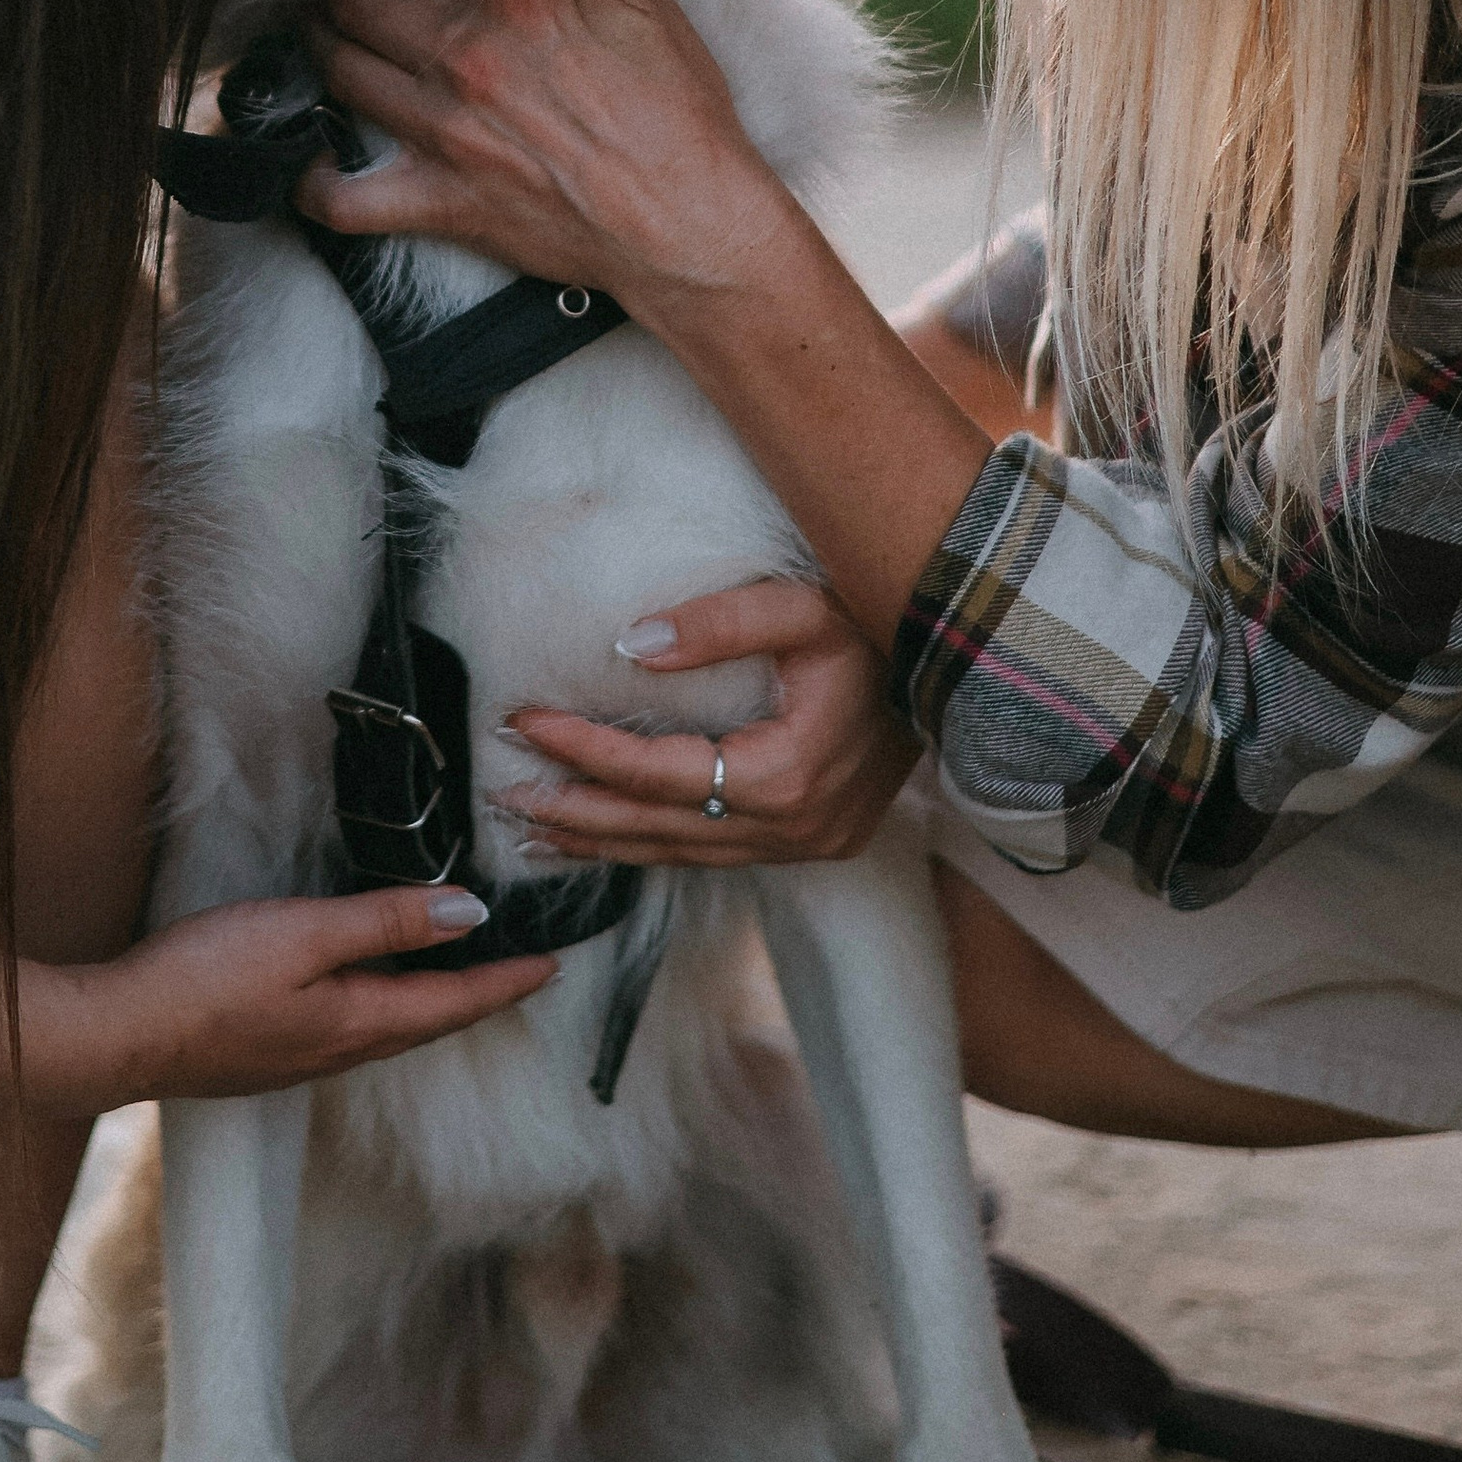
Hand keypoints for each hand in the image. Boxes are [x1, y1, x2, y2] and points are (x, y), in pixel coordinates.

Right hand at [32, 887, 557, 1107]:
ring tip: (458, 977)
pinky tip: (368, 992)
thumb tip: (468, 913)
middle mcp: (340, 1051)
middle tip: (520, 972)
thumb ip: (385, 921)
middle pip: (429, 1023)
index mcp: (359, 1022)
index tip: (553, 965)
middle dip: (479, 997)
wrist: (117, 1037)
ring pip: (390, 1029)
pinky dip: (384, 1007)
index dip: (507, 981)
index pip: (455, 1002)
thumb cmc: (203, 980)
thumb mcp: (303, 934)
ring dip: (432, 1004)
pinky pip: (351, 1030)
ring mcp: (302, 1059)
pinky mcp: (268, 1054)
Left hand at [295, 0, 799, 320]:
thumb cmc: (678, 112)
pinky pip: (342, 198)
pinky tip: (306, 160)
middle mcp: (462, 56)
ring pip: (337, 71)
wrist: (686, 223)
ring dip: (311, 42)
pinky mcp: (438, 202)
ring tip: (307, 28)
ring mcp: (441, 132)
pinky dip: (309, 181)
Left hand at [488, 579, 917, 868]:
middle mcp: (793, 828)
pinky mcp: (811, 845)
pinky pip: (711, 854)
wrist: (957, 668)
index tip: (523, 720)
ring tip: (534, 828)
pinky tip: (608, 835)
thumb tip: (631, 646)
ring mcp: (805, 846)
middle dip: (575, 810)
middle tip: (504, 791)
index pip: (656, 771)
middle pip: (657, 828)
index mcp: (786, 775)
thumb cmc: (877, 629)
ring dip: (604, 840)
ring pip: (681, 854)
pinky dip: (652, 844)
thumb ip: (718, 624)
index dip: (583, 749)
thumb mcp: (802, 607)